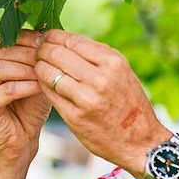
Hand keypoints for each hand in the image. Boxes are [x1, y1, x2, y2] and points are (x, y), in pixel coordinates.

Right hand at [0, 30, 50, 160]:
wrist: (22, 140)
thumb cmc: (31, 107)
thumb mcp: (38, 77)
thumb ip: (39, 58)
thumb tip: (51, 34)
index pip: (6, 39)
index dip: (28, 38)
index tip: (49, 42)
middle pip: (2, 51)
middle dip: (29, 53)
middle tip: (49, 56)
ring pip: (0, 67)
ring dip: (26, 68)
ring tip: (45, 72)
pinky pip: (5, 89)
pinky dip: (24, 86)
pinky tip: (40, 87)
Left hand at [35, 30, 168, 175]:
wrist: (141, 142)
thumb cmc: (129, 104)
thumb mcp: (122, 73)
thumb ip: (97, 57)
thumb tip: (65, 40)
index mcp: (113, 62)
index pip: (71, 40)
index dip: (52, 37)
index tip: (45, 39)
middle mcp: (101, 78)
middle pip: (56, 53)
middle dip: (41, 51)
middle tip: (37, 53)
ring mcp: (87, 98)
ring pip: (48, 72)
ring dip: (39, 68)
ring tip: (39, 68)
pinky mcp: (75, 117)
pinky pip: (50, 93)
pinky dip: (43, 86)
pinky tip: (45, 84)